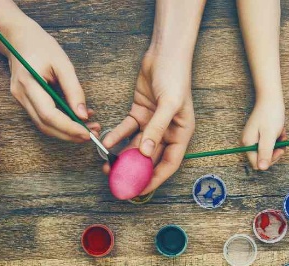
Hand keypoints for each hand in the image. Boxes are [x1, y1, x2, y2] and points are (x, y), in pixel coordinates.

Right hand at [4, 20, 98, 141]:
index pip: (49, 115)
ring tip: (89, 129)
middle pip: (46, 125)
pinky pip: (43, 118)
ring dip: (66, 132)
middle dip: (70, 135)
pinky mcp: (25, 101)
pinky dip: (60, 123)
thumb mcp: (63, 64)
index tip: (88, 133)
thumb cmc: (41, 46)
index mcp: (28, 83)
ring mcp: (21, 100)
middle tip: (92, 135)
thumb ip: (74, 90)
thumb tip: (83, 115)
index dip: (69, 128)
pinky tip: (77, 120)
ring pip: (44, 125)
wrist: (19, 38)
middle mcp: (21, 95)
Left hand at [101, 50, 194, 194]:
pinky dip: (117, 136)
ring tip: (108, 166)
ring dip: (123, 156)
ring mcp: (152, 124)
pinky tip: (107, 143)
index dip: (155, 178)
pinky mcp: (139, 113)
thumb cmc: (175, 76)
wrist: (165, 53)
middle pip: (150, 158)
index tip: (140, 190)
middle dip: (135, 170)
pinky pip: (127, 129)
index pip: (169, 163)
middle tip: (119, 181)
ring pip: (136, 146)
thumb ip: (157, 129)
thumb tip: (145, 152)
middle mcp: (167, 132)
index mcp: (181, 134)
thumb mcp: (169, 104)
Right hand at [241, 97, 285, 170]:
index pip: (257, 164)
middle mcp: (247, 143)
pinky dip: (276, 139)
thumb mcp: (269, 135)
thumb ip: (265, 152)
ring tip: (281, 133)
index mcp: (247, 144)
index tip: (279, 149)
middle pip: (262, 159)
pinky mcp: (258, 135)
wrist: (270, 98)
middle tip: (282, 140)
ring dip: (277, 144)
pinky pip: (268, 144)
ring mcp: (252, 139)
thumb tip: (262, 168)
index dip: (270, 159)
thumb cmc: (270, 114)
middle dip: (275, 151)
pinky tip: (279, 131)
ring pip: (267, 151)